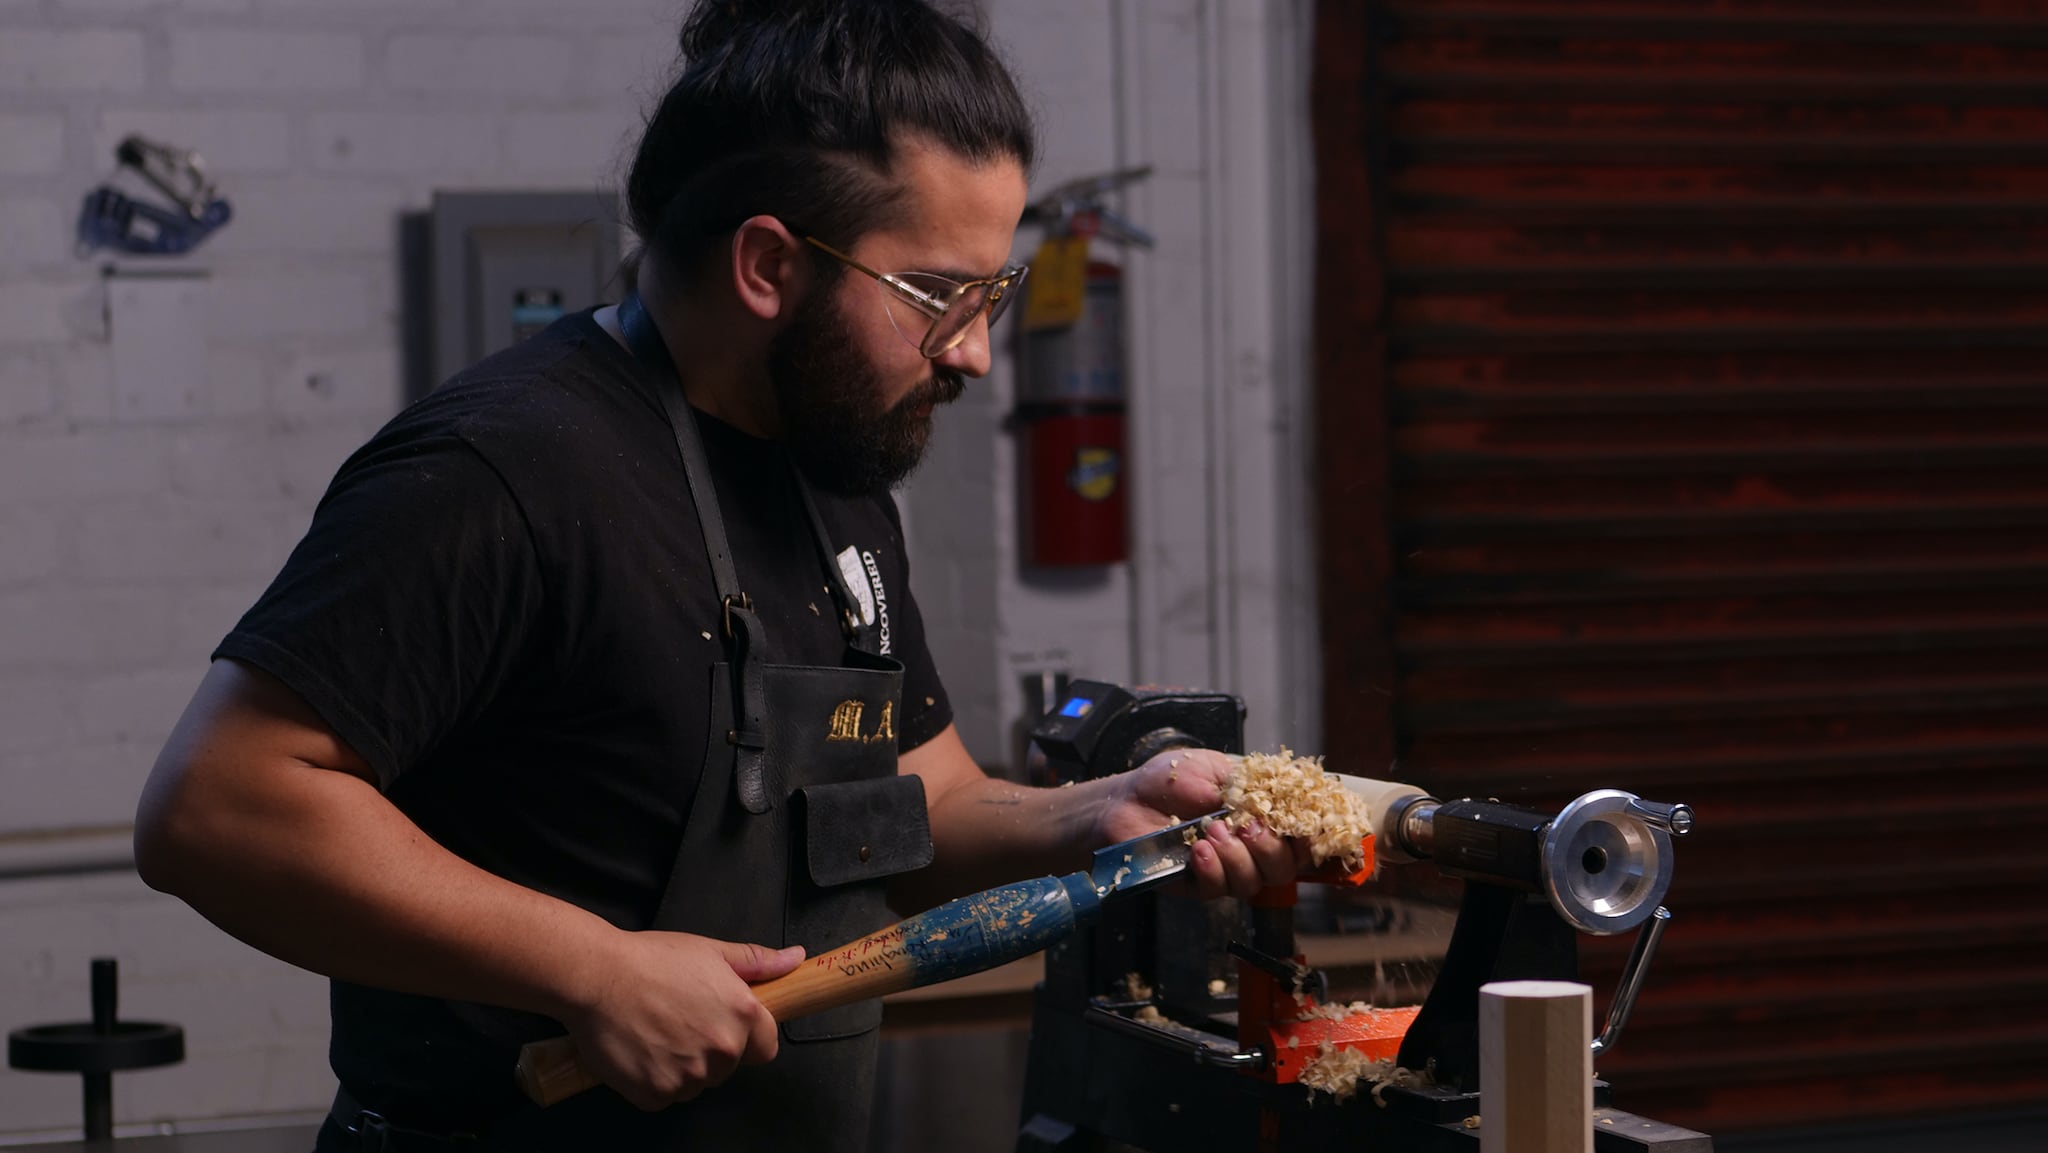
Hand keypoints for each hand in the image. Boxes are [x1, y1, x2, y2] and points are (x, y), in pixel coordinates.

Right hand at [558, 930, 803, 1110]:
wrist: (596, 977)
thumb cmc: (651, 960)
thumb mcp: (711, 952)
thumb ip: (758, 962)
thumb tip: (795, 959)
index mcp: (742, 1017)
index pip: (766, 1047)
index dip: (748, 1036)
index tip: (724, 1024)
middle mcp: (721, 1052)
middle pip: (729, 1065)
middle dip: (711, 1048)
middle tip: (682, 1020)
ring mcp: (689, 1077)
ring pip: (697, 1082)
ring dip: (684, 1066)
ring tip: (658, 1031)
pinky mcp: (656, 1094)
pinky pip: (666, 1095)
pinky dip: (655, 1079)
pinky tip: (642, 1050)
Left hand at [1093, 749, 1306, 899]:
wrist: (1126, 799)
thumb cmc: (1170, 780)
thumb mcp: (1213, 768)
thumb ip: (1246, 784)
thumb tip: (1277, 798)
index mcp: (1261, 817)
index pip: (1300, 836)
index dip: (1309, 835)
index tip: (1302, 825)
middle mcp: (1249, 848)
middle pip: (1286, 868)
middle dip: (1273, 849)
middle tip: (1248, 828)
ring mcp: (1225, 868)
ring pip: (1255, 883)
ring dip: (1239, 857)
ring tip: (1212, 832)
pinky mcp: (1198, 884)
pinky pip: (1218, 889)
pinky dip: (1213, 869)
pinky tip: (1198, 850)